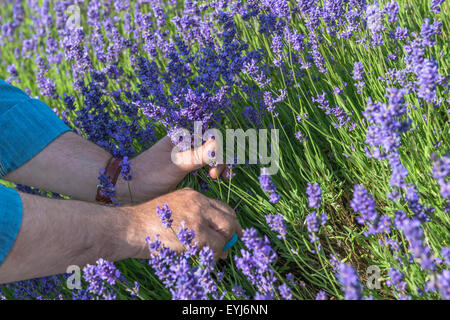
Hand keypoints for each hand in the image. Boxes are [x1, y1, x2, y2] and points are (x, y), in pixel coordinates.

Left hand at [117, 136, 229, 203]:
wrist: (128, 187)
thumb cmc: (148, 176)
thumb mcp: (175, 167)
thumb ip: (196, 156)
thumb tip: (218, 143)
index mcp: (181, 136)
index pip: (209, 136)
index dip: (219, 150)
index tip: (218, 168)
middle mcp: (185, 141)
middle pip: (212, 144)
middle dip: (221, 157)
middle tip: (221, 176)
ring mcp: (185, 152)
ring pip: (209, 153)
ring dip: (218, 163)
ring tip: (217, 178)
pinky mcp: (184, 164)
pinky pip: (203, 162)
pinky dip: (211, 168)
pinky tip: (214, 177)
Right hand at [125, 188, 242, 259]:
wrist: (129, 227)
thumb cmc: (146, 225)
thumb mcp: (171, 212)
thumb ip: (191, 219)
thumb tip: (213, 237)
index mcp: (192, 195)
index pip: (221, 206)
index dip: (228, 221)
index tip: (229, 233)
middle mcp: (198, 202)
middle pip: (229, 216)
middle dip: (233, 232)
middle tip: (230, 245)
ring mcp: (198, 216)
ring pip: (227, 230)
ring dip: (224, 244)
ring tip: (217, 254)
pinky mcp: (196, 233)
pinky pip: (217, 245)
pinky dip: (216, 254)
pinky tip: (208, 258)